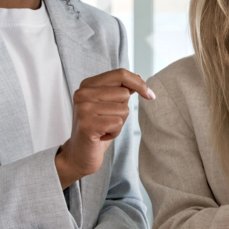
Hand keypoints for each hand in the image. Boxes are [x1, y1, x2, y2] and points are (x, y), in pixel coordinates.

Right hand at [55, 69, 152, 188]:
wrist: (79, 154)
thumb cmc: (97, 129)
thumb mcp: (108, 105)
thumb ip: (120, 89)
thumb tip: (139, 77)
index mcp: (88, 84)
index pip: (120, 74)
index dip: (138, 83)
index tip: (150, 94)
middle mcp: (83, 93)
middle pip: (124, 93)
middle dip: (122, 110)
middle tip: (106, 120)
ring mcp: (84, 108)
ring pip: (123, 109)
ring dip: (119, 123)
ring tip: (103, 129)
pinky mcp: (88, 124)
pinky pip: (118, 123)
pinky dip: (115, 133)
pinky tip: (102, 136)